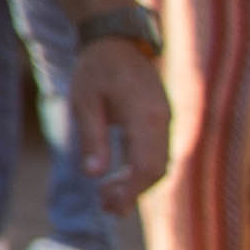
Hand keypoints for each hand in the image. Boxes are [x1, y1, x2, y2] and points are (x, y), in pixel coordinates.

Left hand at [70, 35, 175, 211]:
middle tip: (105, 207)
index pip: (146, 165)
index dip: (131, 190)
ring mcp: (164, 121)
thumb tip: (94, 176)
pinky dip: (139, 170)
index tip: (111, 206)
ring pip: (158, 164)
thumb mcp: (84, 101)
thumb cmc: (96, 68)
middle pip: (156, 169)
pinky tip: (117, 179)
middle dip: (133, 192)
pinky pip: (155, 153)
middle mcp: (162, 121)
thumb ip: (91, 137)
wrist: (117, 41)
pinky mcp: (159, 121)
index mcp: (146, 116)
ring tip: (107, 199)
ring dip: (136, 184)